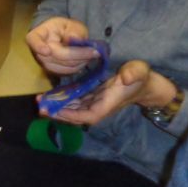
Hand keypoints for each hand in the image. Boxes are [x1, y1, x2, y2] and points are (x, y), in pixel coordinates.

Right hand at [25, 17, 97, 74]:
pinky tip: (85, 60)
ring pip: (63, 66)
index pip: (33, 40)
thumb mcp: (71, 24)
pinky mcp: (52, 71)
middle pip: (56, 55)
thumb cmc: (65, 29)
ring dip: (80, 61)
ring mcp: (44, 63)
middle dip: (77, 54)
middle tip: (95, 51)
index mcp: (38, 34)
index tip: (46, 51)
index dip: (38, 46)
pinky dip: (78, 66)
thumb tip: (72, 39)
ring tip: (92, 54)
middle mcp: (38, 51)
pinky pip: (66, 72)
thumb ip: (73, 31)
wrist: (63, 37)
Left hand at [52, 60, 168, 126]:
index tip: (59, 111)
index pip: (90, 115)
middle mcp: (101, 105)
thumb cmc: (142, 77)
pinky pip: (76, 101)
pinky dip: (64, 99)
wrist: (146, 84)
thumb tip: (125, 76)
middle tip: (41, 108)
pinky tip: (51, 96)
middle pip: (78, 115)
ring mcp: (96, 102)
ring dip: (58, 107)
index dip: (74, 115)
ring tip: (41, 102)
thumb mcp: (140, 71)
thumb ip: (134, 73)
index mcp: (110, 102)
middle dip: (60, 113)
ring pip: (75, 109)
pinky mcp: (94, 97)